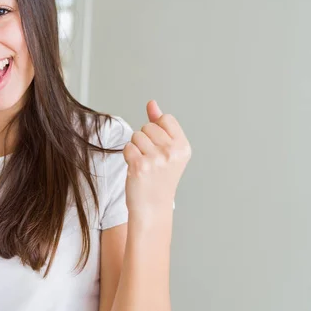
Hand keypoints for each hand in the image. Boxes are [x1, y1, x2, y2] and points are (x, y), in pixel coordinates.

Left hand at [123, 100, 191, 218]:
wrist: (152, 207)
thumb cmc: (159, 177)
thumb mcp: (167, 150)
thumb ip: (159, 124)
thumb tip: (152, 103)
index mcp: (183, 147)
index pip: (165, 119)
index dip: (156, 130)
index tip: (159, 148)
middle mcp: (172, 152)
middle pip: (148, 126)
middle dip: (144, 140)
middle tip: (151, 160)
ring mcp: (156, 159)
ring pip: (136, 136)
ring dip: (135, 148)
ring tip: (144, 164)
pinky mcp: (140, 165)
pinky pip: (127, 147)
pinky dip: (128, 156)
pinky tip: (136, 169)